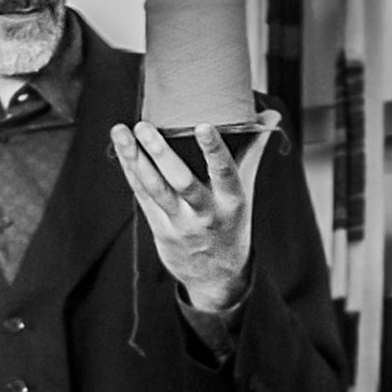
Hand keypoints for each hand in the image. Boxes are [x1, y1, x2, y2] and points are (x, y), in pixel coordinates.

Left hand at [108, 120, 268, 320]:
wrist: (215, 277)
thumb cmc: (231, 223)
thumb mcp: (246, 191)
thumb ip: (254, 150)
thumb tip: (270, 113)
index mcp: (233, 202)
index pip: (225, 172)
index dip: (214, 150)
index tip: (203, 125)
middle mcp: (206, 214)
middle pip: (182, 182)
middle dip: (161, 153)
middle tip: (144, 126)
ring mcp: (180, 224)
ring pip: (154, 189)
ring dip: (135, 159)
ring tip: (121, 131)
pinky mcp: (160, 228)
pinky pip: (143, 196)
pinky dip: (131, 170)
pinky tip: (122, 148)